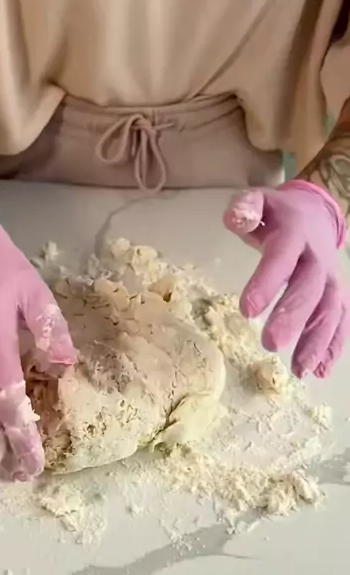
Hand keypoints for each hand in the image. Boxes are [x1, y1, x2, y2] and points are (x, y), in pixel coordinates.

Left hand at [223, 181, 347, 377]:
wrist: (314, 215)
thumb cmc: (277, 216)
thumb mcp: (259, 202)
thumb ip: (246, 208)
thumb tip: (236, 219)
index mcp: (295, 235)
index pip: (282, 258)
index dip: (267, 282)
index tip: (247, 310)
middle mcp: (318, 260)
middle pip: (309, 290)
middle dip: (292, 318)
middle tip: (271, 345)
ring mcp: (331, 280)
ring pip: (329, 312)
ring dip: (316, 342)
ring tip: (299, 371)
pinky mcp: (337, 297)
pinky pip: (340, 322)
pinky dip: (333, 347)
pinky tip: (320, 372)